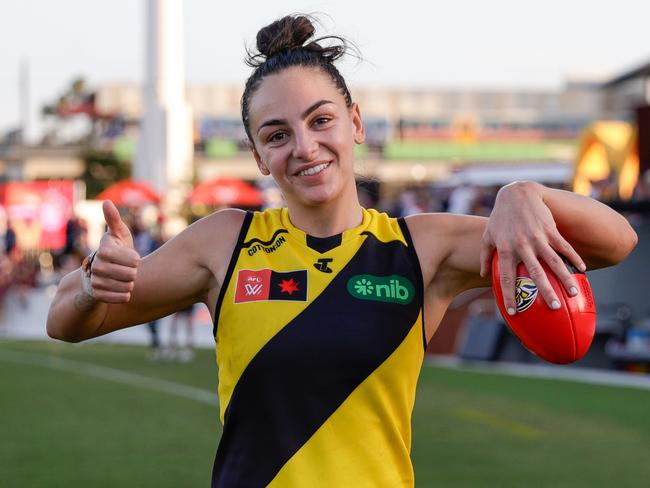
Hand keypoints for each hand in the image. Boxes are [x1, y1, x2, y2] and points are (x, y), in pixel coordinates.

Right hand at [88, 201, 139, 302]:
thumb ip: (114, 219)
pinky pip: (122, 298)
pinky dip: (126, 295)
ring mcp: (96, 281)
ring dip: (130, 283)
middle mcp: (96, 266)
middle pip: (131, 274)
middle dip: (134, 272)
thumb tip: (106, 202)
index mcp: (104, 250)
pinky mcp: (98, 295)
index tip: (132, 258)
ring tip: (123, 278)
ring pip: (128, 287)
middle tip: (127, 270)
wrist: (98, 274)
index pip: (133, 260)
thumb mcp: (117, 234)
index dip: (136, 260)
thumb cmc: (115, 250)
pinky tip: (121, 288)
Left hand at [479, 181, 585, 314]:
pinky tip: (582, 269)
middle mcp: (522, 246)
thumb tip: (483, 274)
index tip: (513, 312)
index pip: (506, 278)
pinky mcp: (550, 230)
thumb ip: (485, 256)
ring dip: (565, 278)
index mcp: (505, 250)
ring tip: (573, 293)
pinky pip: (564, 247)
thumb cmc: (500, 217)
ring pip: (554, 261)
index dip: (509, 295)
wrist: (517, 194)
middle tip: (553, 308)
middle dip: (545, 291)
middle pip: (535, 273)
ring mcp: (538, 238)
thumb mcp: (488, 236)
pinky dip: (573, 258)